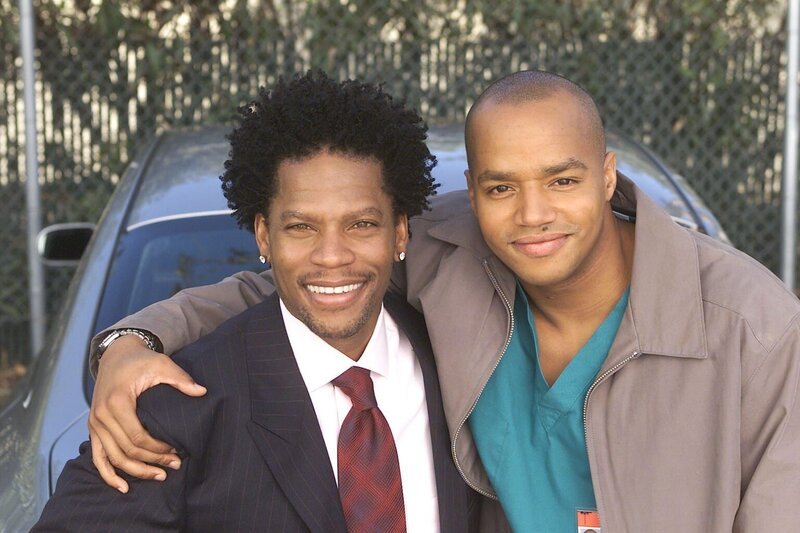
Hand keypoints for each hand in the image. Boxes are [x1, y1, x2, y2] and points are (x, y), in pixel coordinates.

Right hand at [88, 335, 206, 492]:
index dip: (157, 449)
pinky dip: (108, 474)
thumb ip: (181, 379)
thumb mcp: (162, 364)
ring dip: (135, 471)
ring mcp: (95, 424)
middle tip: (175, 466)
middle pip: (126, 450)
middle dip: (152, 462)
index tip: (176, 451)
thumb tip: (202, 392)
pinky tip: (123, 487)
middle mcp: (101, 415)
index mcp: (117, 401)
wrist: (117, 355)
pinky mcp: (93, 428)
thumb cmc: (140, 361)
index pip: (137, 436)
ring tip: (159, 476)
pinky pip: (98, 457)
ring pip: (113, 458)